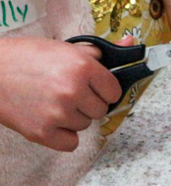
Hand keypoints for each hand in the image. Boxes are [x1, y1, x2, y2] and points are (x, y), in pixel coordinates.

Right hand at [0, 36, 126, 150]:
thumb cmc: (25, 57)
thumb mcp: (64, 48)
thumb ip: (98, 52)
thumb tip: (131, 42)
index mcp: (82, 67)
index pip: (114, 91)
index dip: (103, 89)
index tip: (93, 88)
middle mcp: (73, 91)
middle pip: (101, 110)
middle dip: (88, 103)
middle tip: (67, 93)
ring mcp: (58, 114)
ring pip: (85, 125)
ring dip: (73, 118)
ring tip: (52, 102)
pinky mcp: (42, 133)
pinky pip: (71, 144)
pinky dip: (63, 136)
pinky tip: (51, 121)